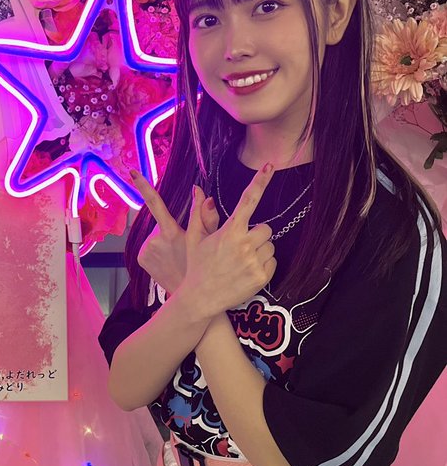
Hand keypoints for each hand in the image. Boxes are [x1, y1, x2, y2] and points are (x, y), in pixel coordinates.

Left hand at [130, 169, 217, 293]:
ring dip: (164, 241)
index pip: (156, 204)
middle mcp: (155, 241)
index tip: (133, 173)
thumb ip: (206, 215)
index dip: (144, 187)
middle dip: (169, 229)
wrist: (189, 296)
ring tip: (176, 255)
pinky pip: (149, 247)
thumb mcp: (210, 241)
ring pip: (155, 236)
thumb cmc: (204, 267)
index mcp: (172, 233)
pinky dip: (157, 250)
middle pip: (160, 224)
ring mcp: (146, 251)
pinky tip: (168, 260)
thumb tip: (200, 191)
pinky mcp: (141, 258)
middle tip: (182, 245)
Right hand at [179, 166, 276, 319]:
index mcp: (229, 232)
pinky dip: (263, 265)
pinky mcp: (261, 277)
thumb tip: (199, 190)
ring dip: (260, 250)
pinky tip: (246, 272)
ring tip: (240, 261)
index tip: (269, 166)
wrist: (200, 298)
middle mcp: (244, 245)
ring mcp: (254, 262)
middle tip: (239, 247)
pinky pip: (272, 262)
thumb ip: (199, 213)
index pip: (248, 200)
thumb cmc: (196, 266)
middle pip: (265, 228)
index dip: (259, 181)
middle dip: (256, 235)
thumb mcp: (193, 238)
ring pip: (270, 245)